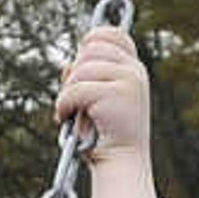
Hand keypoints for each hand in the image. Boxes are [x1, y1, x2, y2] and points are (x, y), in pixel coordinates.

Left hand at [57, 26, 150, 158]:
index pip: (113, 35)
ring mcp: (130, 79)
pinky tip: (65, 117)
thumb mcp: (92, 101)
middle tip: (71, 99)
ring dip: (66, 93)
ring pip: (81, 69)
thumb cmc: (103, 136)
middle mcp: (135, 70)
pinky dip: (63, 104)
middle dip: (74, 73)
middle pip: (91, 48)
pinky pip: (75, 89)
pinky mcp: (119, 93)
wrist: (120, 162)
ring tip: (68, 112)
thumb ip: (84, 79)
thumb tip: (67, 64)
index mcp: (132, 69)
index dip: (91, 40)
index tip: (78, 63)